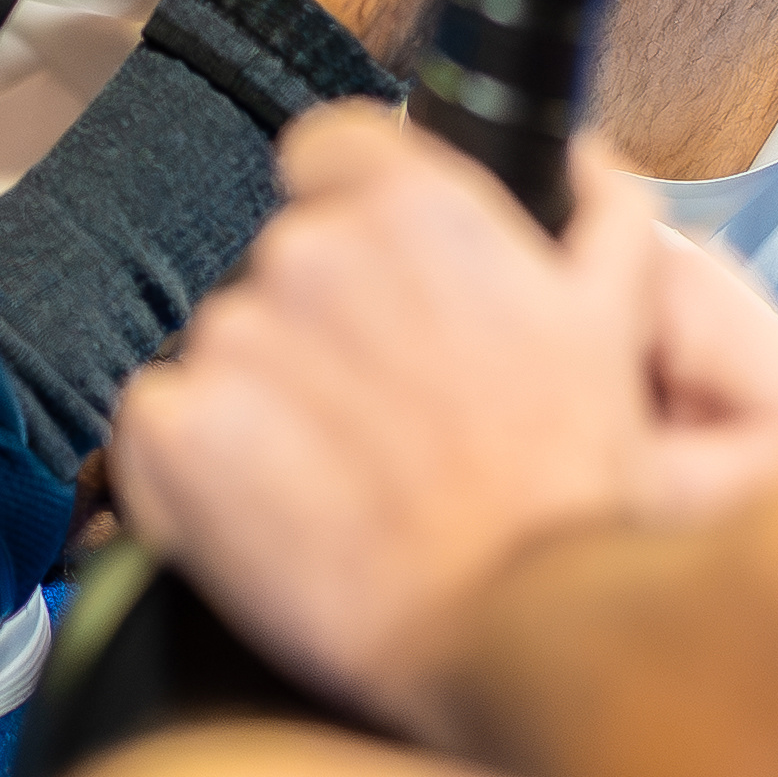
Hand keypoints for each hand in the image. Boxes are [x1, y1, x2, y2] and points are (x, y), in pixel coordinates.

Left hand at [110, 115, 777, 739]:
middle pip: (279, 266)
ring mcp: (234, 340)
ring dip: (262, 402)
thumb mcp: (619, 324)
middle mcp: (310, 254)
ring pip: (223, 348)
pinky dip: (195, 467)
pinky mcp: (177, 431)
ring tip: (339, 483)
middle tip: (383, 421)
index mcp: (413, 208)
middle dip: (319, 329)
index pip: (326, 150)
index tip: (373, 288)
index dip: (345, 211)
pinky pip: (158, 424)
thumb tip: (581, 159)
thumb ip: (597, 216)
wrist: (516, 625)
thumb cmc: (573, 488)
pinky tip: (270, 515)